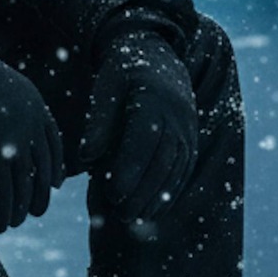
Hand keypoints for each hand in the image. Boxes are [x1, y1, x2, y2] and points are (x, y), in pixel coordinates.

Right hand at [0, 10, 63, 232]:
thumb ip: (11, 112)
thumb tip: (19, 144)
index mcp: (33, 103)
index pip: (53, 146)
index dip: (53, 170)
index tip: (51, 185)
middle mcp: (29, 122)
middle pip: (40, 170)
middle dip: (37, 196)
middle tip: (34, 212)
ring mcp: (10, 135)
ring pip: (22, 184)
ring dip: (19, 208)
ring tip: (11, 221)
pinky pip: (0, 189)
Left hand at [80, 32, 196, 222]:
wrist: (157, 57)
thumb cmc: (122, 74)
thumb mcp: (105, 88)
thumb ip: (98, 121)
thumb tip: (87, 157)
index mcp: (153, 97)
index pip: (144, 139)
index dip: (130, 169)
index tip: (112, 193)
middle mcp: (177, 115)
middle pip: (162, 159)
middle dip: (143, 191)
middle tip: (120, 214)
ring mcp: (188, 130)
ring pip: (175, 169)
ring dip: (156, 198)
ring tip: (134, 219)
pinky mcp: (191, 142)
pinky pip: (183, 171)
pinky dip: (169, 193)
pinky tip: (152, 211)